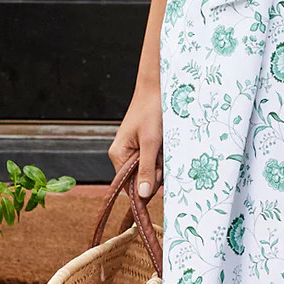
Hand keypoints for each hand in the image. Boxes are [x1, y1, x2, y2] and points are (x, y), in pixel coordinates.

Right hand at [108, 83, 162, 200]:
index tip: (158, 173)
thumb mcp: (150, 142)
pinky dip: (163, 154)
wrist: (157, 88)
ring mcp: (135, 150)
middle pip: (142, 179)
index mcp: (118, 155)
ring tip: (163, 145)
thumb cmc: (151, 111)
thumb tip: (143, 195)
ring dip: (161, 161)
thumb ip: (147, 168)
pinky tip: (164, 143)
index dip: (145, 185)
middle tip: (161, 153)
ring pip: (151, 169)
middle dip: (156, 170)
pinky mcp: (145, 145)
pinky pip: (155, 159)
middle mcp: (124, 155)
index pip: (129, 185)